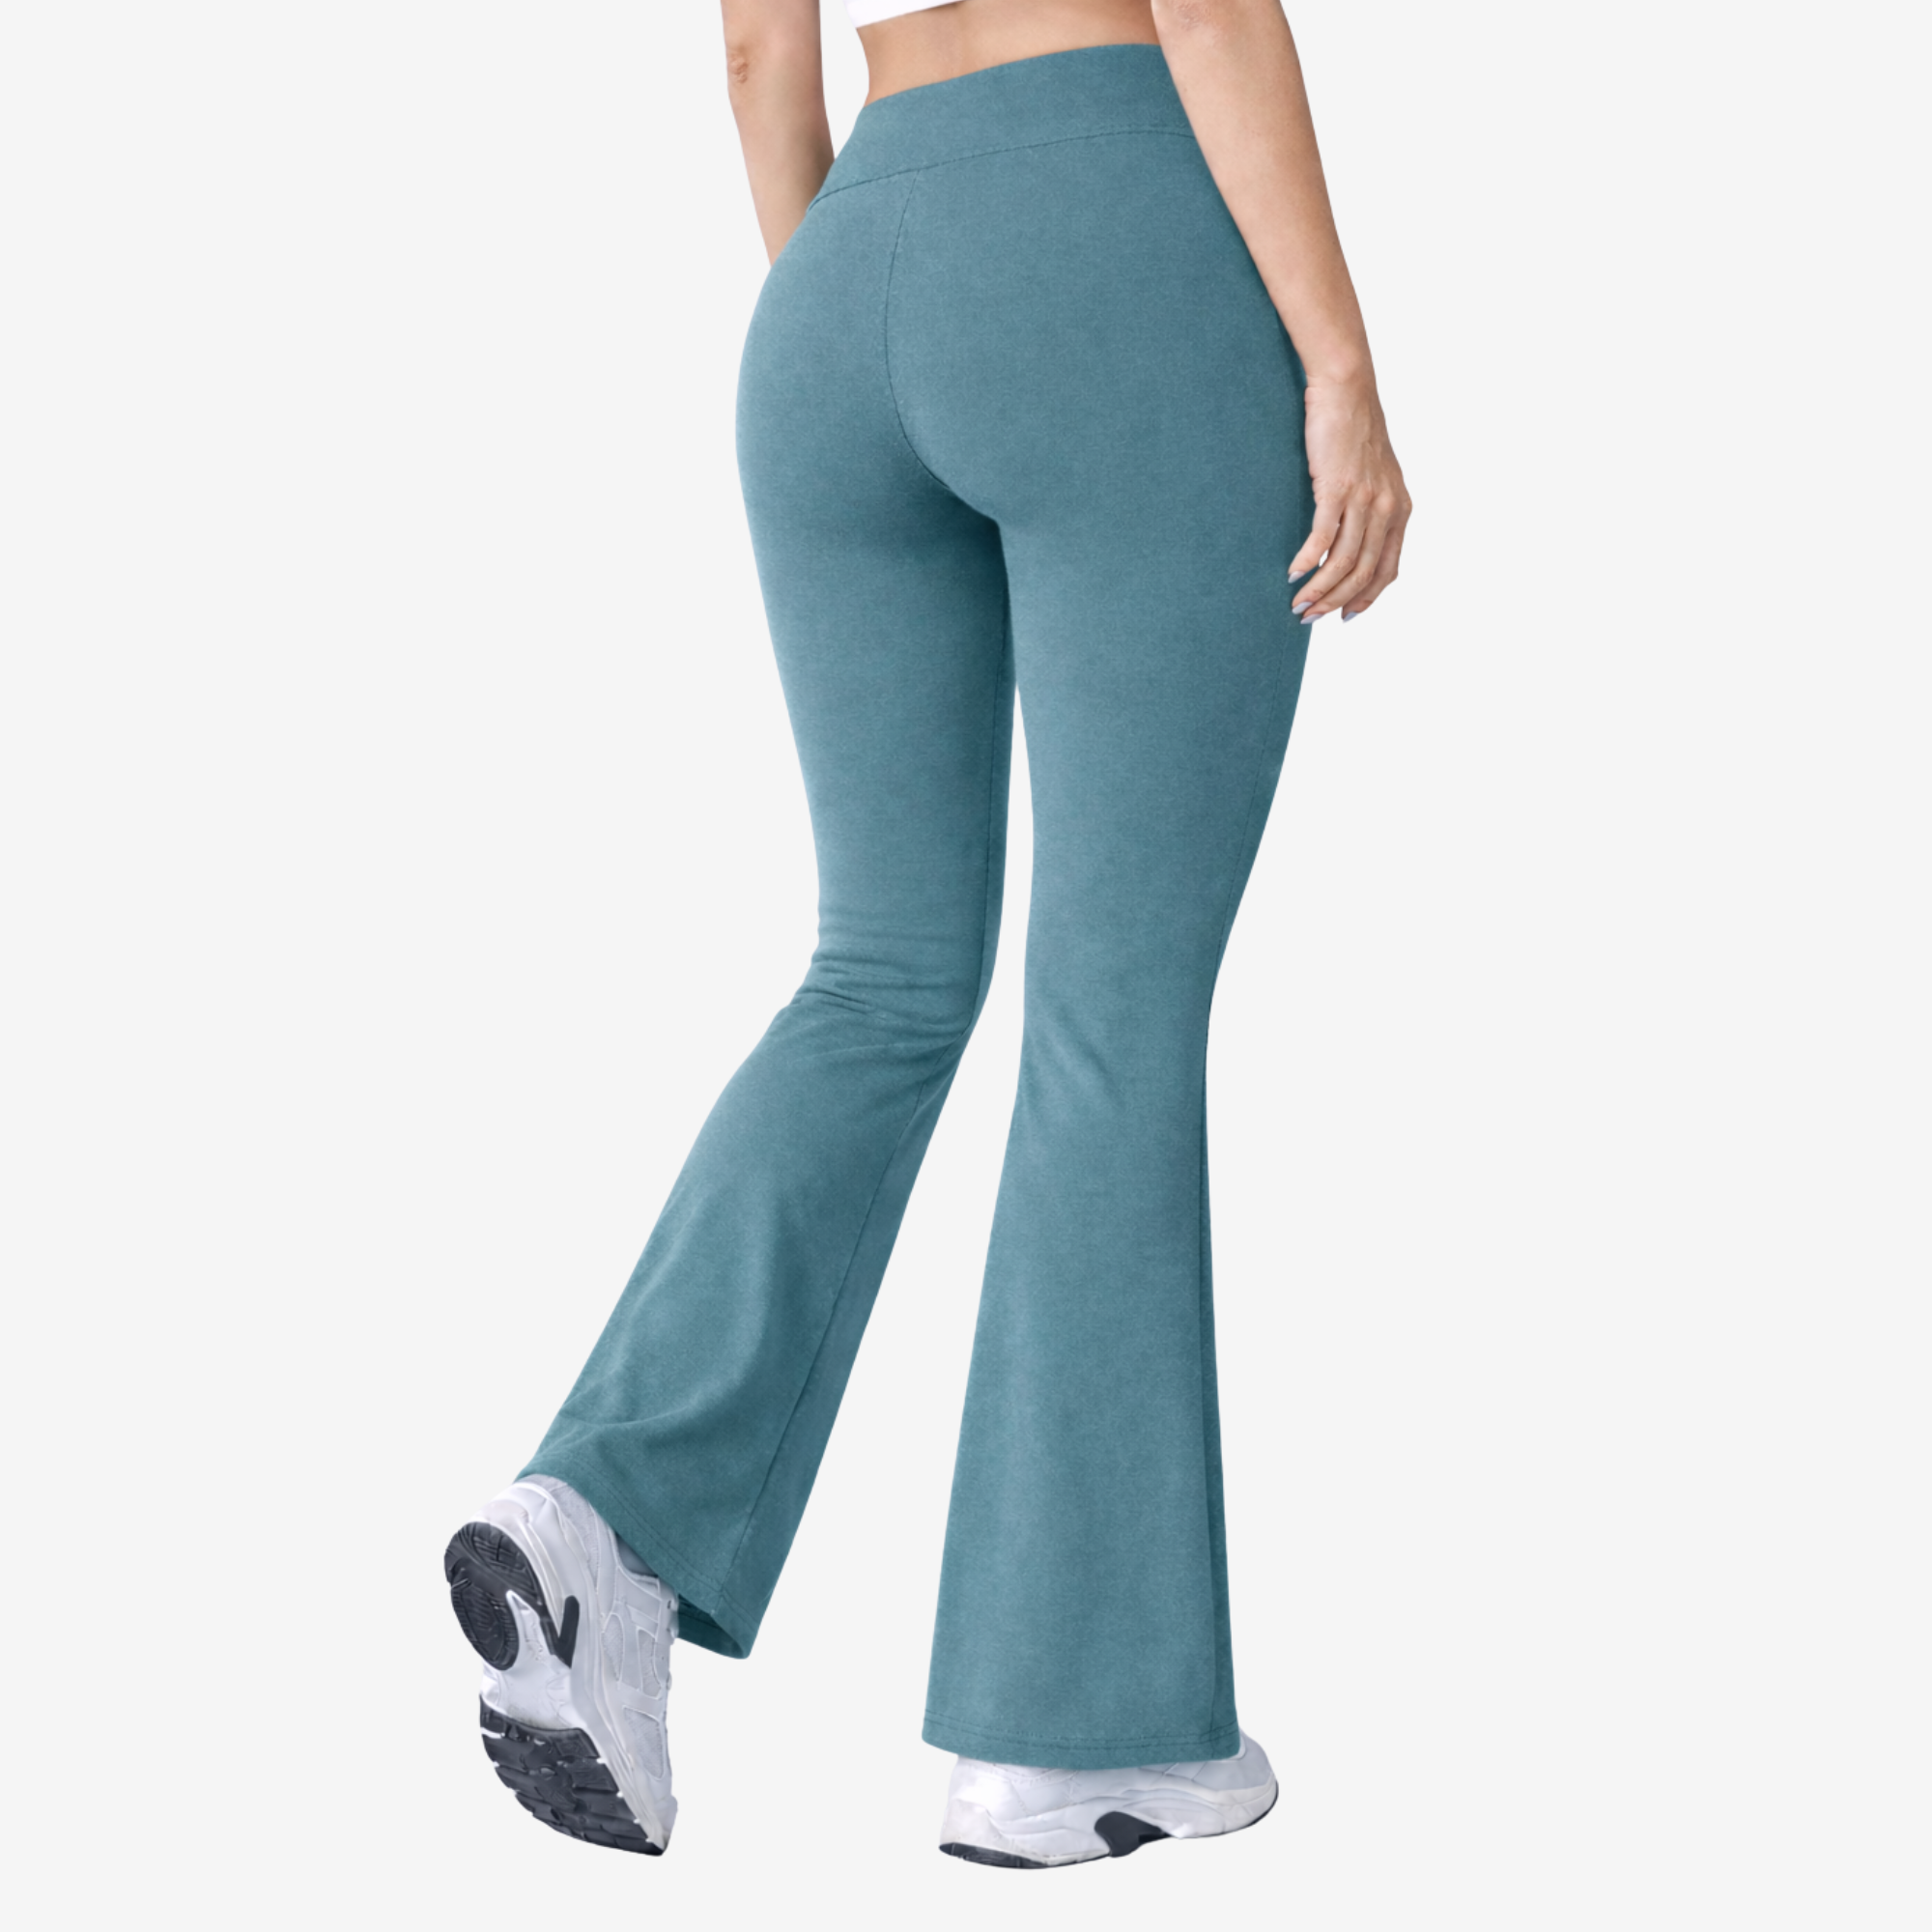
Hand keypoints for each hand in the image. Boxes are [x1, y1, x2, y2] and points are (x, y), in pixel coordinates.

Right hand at [1289, 376, 1410, 622]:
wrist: (1347, 388)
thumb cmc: (1354, 429)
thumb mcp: (1375, 475)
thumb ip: (1370, 508)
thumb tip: (1348, 540)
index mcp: (1400, 510)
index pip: (1388, 569)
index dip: (1367, 598)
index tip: (1345, 616)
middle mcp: (1387, 508)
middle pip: (1363, 572)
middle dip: (1335, 602)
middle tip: (1309, 618)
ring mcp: (1364, 499)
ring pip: (1344, 561)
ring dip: (1319, 589)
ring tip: (1298, 605)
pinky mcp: (1337, 487)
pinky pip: (1323, 538)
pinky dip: (1308, 561)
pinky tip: (1293, 573)